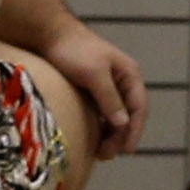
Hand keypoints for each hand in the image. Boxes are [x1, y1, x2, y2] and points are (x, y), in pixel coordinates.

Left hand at [38, 18, 147, 159]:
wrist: (50, 34)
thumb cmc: (73, 50)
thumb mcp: (94, 74)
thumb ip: (110, 98)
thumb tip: (124, 124)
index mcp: (129, 74)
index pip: (139, 107)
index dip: (135, 130)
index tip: (127, 150)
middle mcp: (122, 81)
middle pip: (128, 114)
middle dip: (121, 137)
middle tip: (107, 156)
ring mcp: (107, 85)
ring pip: (115, 116)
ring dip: (111, 135)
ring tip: (100, 153)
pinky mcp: (91, 89)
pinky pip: (102, 113)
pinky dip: (101, 127)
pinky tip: (93, 138)